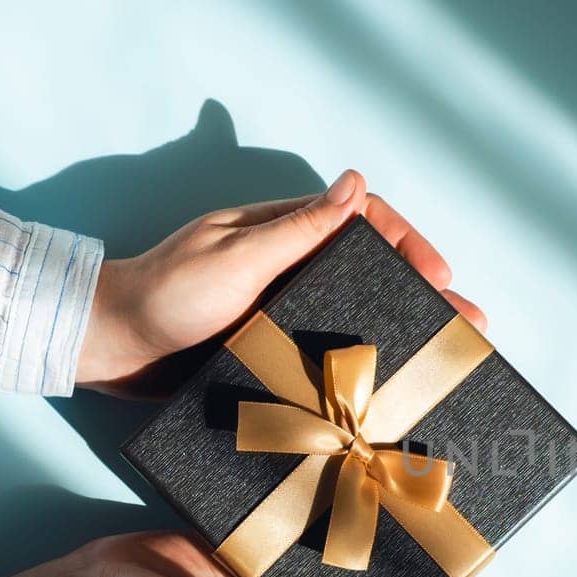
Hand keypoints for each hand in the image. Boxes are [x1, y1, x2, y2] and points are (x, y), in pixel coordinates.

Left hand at [75, 170, 486, 394]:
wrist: (107, 348)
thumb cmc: (163, 295)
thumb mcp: (235, 258)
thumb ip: (296, 228)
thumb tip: (354, 185)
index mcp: (284, 231)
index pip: (362, 221)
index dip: (408, 243)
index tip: (440, 274)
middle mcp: (289, 265)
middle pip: (371, 271)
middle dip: (423, 295)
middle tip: (468, 324)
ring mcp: (281, 308)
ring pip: (356, 314)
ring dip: (402, 333)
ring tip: (444, 362)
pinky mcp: (269, 348)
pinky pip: (327, 353)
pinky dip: (363, 367)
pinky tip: (390, 392)